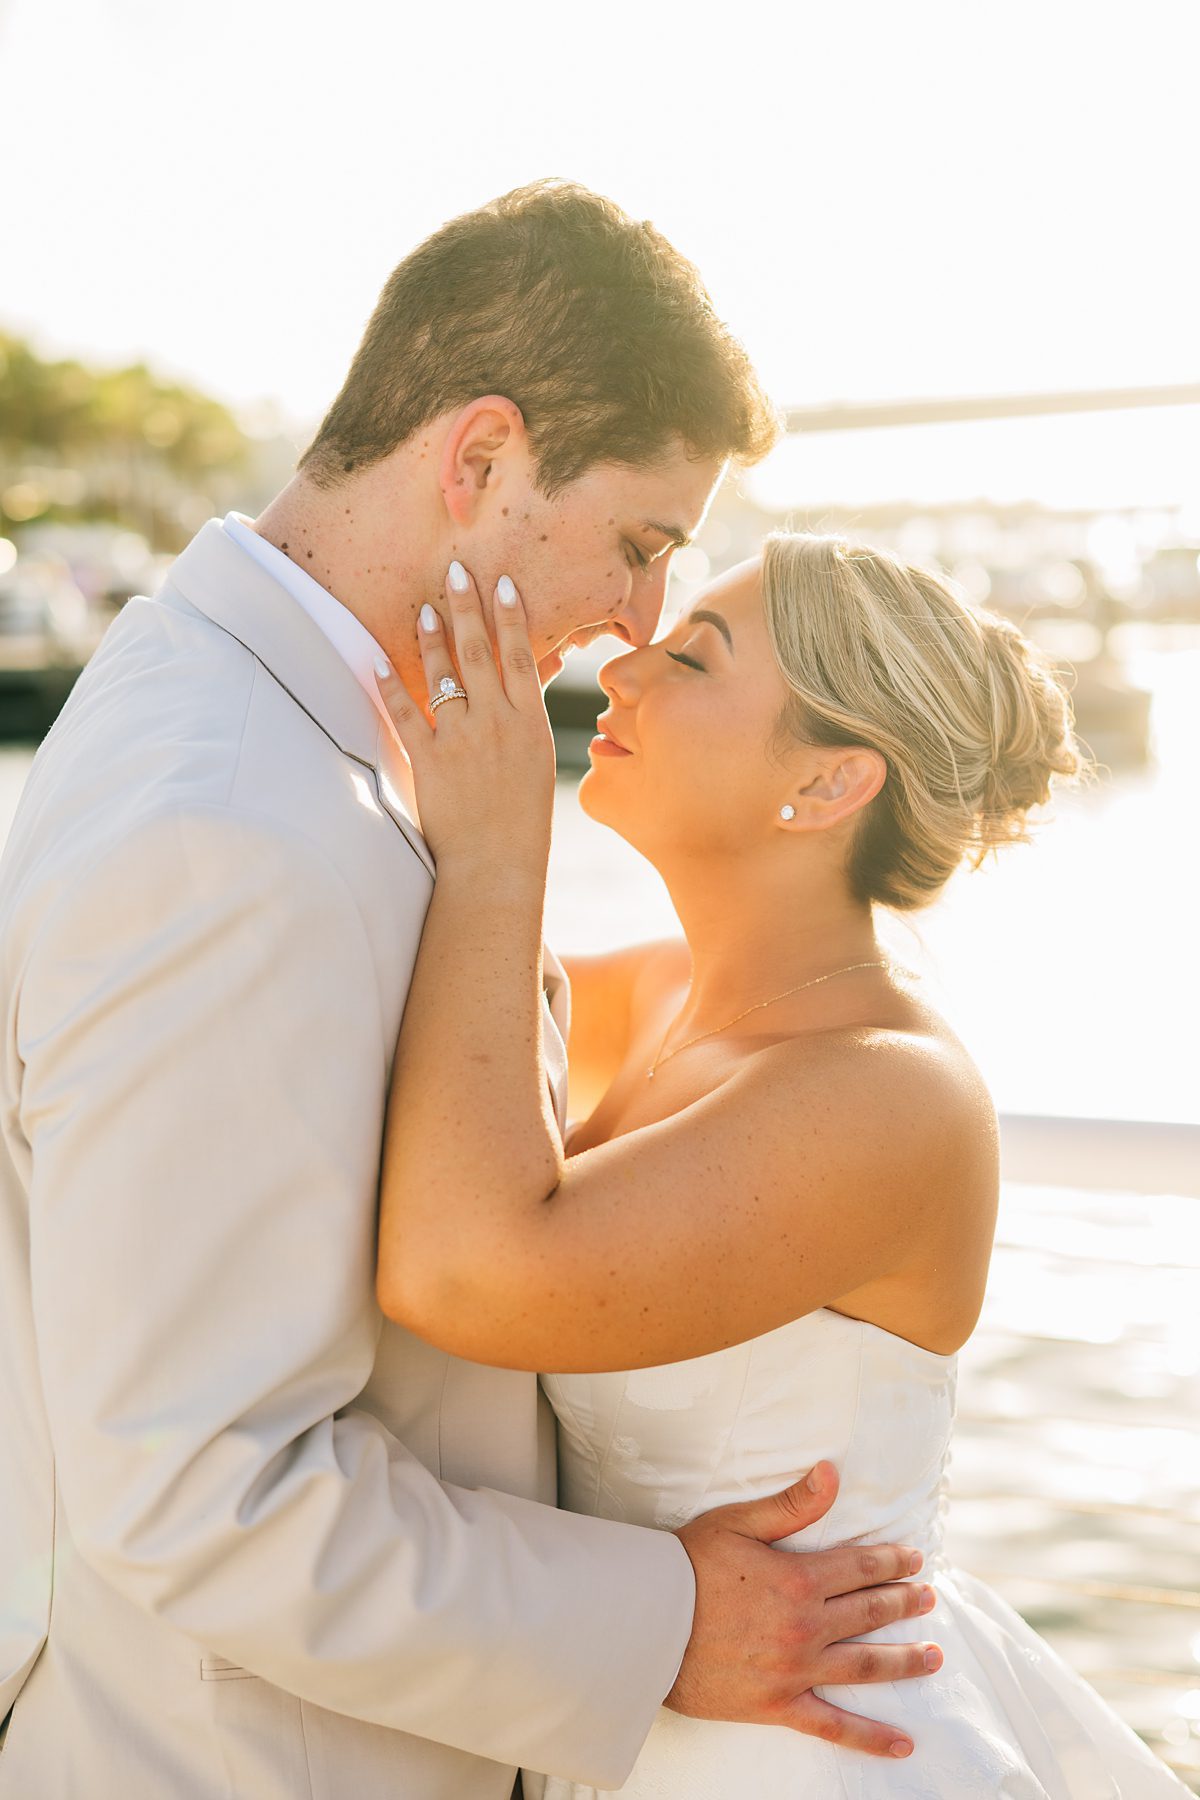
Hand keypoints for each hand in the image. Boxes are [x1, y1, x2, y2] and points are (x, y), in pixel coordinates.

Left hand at [374, 562, 555, 871]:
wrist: (496, 866)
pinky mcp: (430, 761)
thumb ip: (525, 722)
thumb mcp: (538, 765)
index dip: (510, 617)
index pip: (521, 656)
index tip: (502, 583)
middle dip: (467, 607)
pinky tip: (377, 662)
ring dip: (433, 637)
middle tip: (456, 571)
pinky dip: (390, 686)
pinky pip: (406, 714)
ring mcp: (462, 740)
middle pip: (479, 652)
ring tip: (424, 608)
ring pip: (444, 675)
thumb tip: (523, 688)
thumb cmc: (523, 822)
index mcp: (530, 724)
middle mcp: (497, 723)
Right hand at [667, 1462, 940, 1759]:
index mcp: (799, 1579)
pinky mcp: (779, 1705)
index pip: (860, 1567)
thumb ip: (791, 1504)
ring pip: (864, 1667)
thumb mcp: (738, 1523)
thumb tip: (832, 1472)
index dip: (892, 1562)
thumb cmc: (688, 1566)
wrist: (648, 1625)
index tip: (914, 1560)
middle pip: (869, 1614)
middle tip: (928, 1598)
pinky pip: (833, 1726)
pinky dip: (870, 1738)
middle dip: (904, 1603)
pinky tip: (902, 1744)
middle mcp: (806, 1627)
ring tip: (934, 1656)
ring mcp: (795, 1670)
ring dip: (904, 1661)